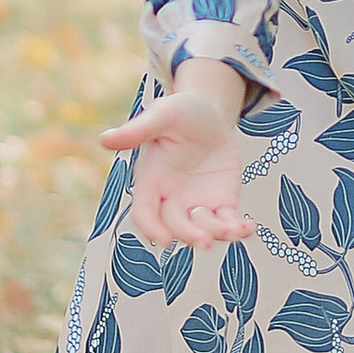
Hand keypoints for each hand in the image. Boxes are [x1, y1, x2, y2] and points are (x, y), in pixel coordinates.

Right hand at [100, 76, 259, 246]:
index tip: (163, 239)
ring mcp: (196, 203)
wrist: (210, 114)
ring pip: (202, 229)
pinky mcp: (221, 202)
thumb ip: (137, 131)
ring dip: (217, 234)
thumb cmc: (180, 112)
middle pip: (175, 226)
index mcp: (151, 181)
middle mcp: (171, 198)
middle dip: (188, 234)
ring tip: (235, 229)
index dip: (151, 228)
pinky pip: (227, 222)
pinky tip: (249, 227)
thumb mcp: (162, 117)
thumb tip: (104, 139)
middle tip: (205, 240)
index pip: (144, 212)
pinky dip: (238, 229)